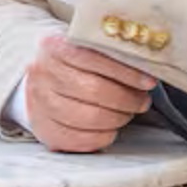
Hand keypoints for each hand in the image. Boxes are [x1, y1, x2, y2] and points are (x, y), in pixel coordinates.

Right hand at [24, 34, 155, 152]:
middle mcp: (43, 74)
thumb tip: (146, 64)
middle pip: (93, 90)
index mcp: (54, 47)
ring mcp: (41, 104)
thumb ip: (110, 52)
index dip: (125, 71)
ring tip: (127, 112)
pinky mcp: (46, 130)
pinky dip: (104, 136)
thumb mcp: (84, 48)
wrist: (38, 85)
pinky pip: (83, 139)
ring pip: (90, 117)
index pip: (92, 58)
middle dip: (127, 98)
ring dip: (118, 118)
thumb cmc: (71, 66)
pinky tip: (111, 127)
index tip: (148, 81)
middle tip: (142, 101)